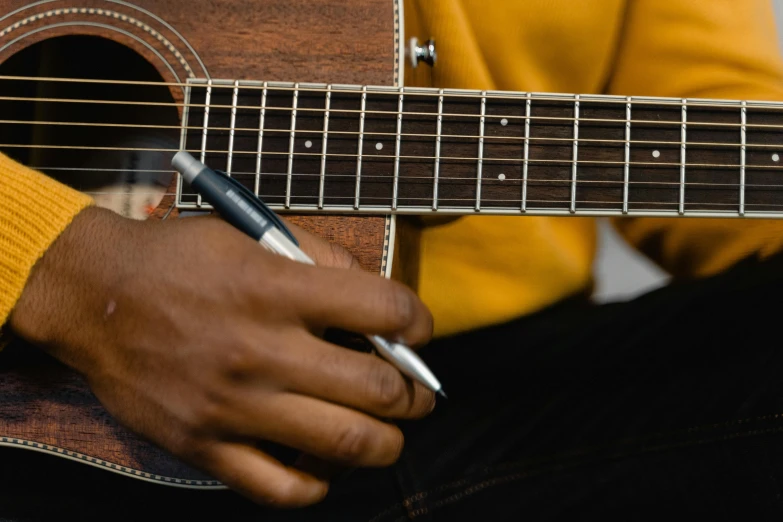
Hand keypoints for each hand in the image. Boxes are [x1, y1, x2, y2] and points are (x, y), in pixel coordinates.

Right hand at [9, 207, 434, 507]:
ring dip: (387, 442)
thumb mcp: (249, 234)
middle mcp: (261, 350)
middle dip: (415, 394)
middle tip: (416, 392)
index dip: (418, 322)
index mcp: (276, 289)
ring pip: (343, 443)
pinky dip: (317, 484)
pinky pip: (278, 487)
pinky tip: (325, 465)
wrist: (91, 296)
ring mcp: (233, 406)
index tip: (418, 331)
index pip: (384, 310)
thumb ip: (318, 259)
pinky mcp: (203, 445)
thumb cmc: (175, 259)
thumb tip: (376, 293)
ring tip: (390, 431)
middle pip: (376, 388)